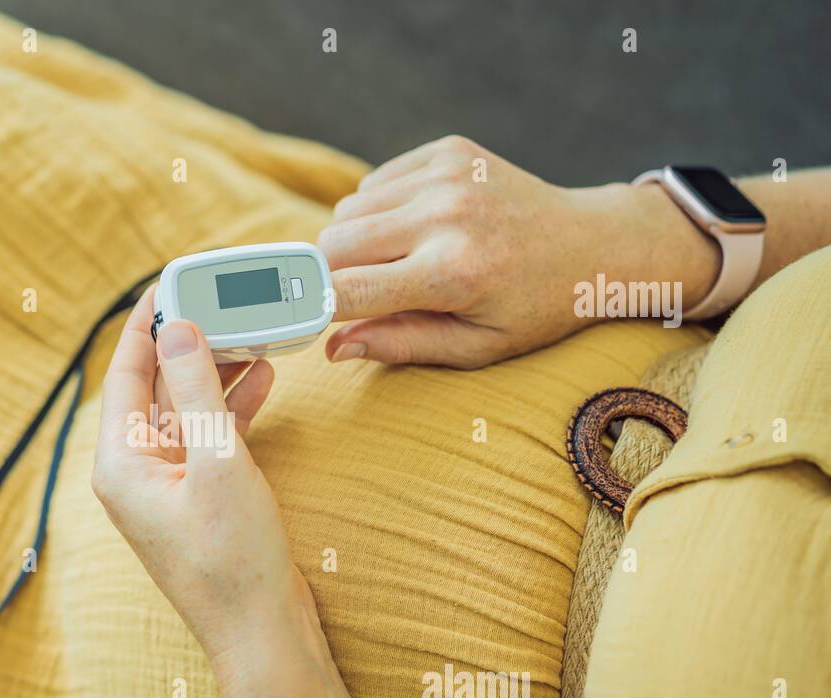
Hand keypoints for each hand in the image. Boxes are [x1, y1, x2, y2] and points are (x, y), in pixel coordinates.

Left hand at [92, 286, 320, 670]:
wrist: (263, 635)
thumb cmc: (235, 560)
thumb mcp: (218, 462)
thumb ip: (199, 391)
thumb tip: (177, 329)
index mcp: (121, 464)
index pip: (126, 374)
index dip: (147, 324)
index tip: (170, 281)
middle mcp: (135, 473)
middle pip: (156, 388)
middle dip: (190, 343)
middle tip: (222, 300)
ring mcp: (167, 488)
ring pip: (187, 410)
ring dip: (217, 373)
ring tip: (252, 332)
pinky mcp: (198, 500)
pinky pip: (208, 438)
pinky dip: (232, 409)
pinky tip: (263, 379)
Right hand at [318, 135, 721, 367]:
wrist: (592, 245)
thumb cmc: (532, 308)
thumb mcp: (473, 347)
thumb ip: (399, 344)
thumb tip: (332, 348)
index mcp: (451, 273)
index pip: (346, 291)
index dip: (316, 308)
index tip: (305, 319)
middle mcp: (444, 216)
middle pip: (332, 244)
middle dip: (331, 273)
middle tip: (359, 294)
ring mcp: (446, 175)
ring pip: (347, 210)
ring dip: (355, 241)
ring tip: (398, 260)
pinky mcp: (448, 151)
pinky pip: (374, 182)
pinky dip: (380, 209)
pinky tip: (417, 227)